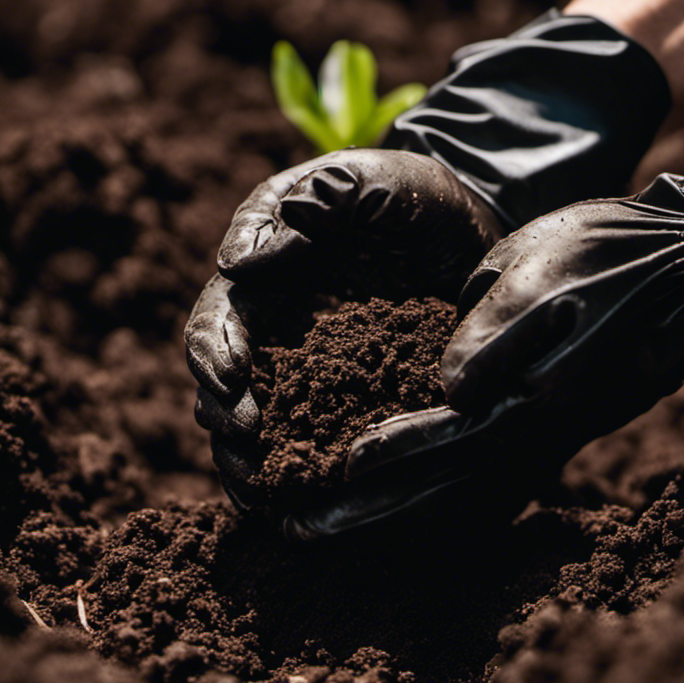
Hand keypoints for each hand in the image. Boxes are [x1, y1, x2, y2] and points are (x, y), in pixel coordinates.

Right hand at [184, 149, 502, 507]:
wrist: (471, 227)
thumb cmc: (410, 195)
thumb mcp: (363, 178)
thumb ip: (310, 200)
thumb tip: (237, 264)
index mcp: (261, 280)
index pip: (216, 322)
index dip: (212, 354)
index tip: (230, 381)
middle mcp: (273, 334)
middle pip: (224, 387)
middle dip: (225, 420)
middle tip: (248, 444)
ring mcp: (309, 374)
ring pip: (258, 427)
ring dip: (249, 462)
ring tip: (262, 491)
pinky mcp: (351, 403)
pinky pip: (315, 443)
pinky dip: (300, 475)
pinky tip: (298, 505)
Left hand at [295, 174, 683, 536]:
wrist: (682, 272)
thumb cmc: (606, 253)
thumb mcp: (543, 269)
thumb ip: (494, 335)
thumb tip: (448, 389)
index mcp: (533, 391)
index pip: (453, 436)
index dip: (396, 452)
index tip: (342, 465)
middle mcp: (536, 430)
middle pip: (445, 485)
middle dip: (370, 509)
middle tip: (300, 529)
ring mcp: (542, 439)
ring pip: (458, 495)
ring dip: (388, 519)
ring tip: (323, 530)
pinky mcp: (545, 435)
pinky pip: (482, 488)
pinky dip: (430, 510)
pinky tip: (387, 517)